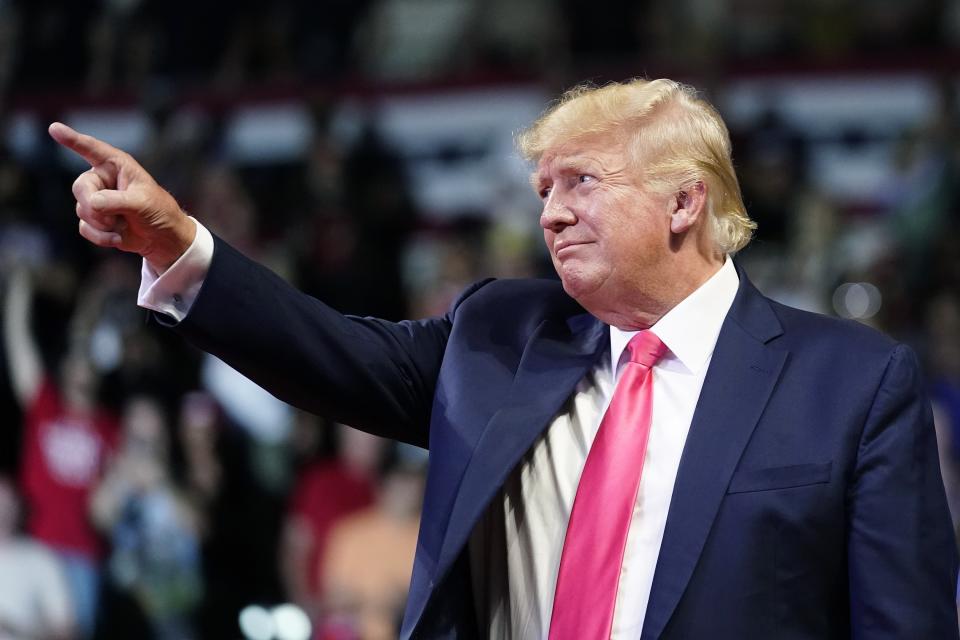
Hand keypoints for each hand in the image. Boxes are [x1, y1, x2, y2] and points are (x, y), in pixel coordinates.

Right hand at [48, 122, 195, 270]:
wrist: (163, 238)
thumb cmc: (159, 212)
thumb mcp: (143, 203)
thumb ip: (117, 201)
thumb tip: (92, 203)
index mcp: (117, 165)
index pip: (91, 149)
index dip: (72, 139)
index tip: (54, 128)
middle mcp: (103, 179)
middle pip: (81, 187)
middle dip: (94, 206)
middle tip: (113, 218)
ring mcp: (96, 199)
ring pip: (82, 210)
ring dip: (104, 223)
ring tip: (124, 224)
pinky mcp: (94, 219)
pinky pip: (85, 227)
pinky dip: (101, 236)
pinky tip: (119, 237)